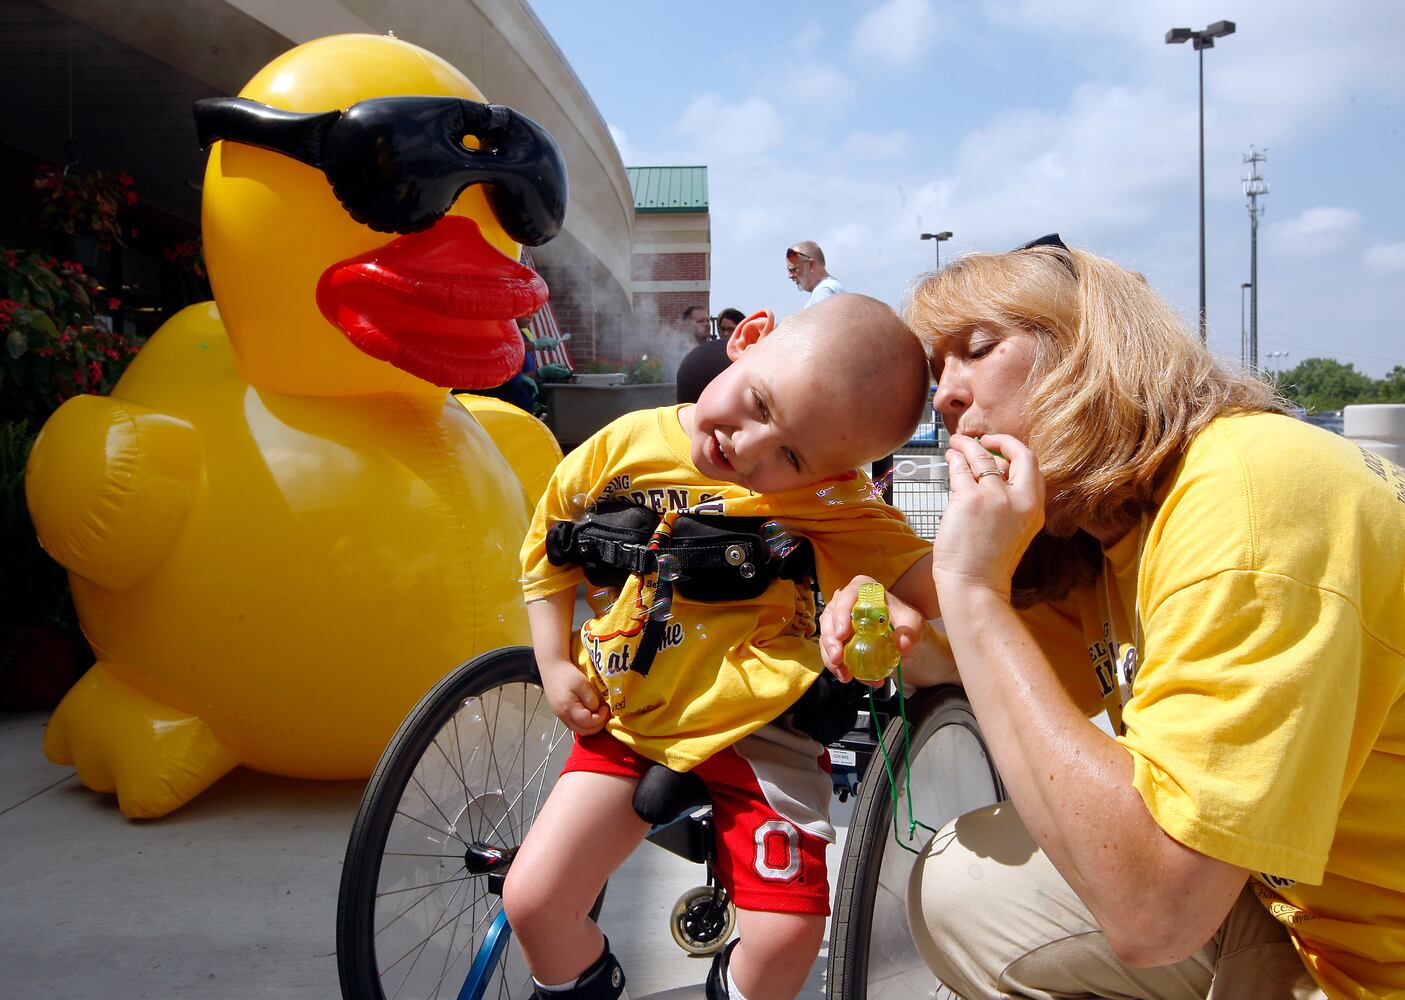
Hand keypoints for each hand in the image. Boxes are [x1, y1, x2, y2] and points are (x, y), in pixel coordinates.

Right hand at [539, 657, 609, 734]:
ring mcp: (559, 715)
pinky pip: (573, 723)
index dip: (600, 718)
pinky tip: (589, 713)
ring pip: (577, 729)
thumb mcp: (583, 684)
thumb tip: (597, 710)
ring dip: (590, 726)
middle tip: (605, 715)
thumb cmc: (567, 673)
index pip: (587, 723)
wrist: (551, 666)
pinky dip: (583, 723)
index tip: (606, 708)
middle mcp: (562, 715)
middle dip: (597, 726)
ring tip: (599, 715)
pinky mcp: (559, 712)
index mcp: (568, 708)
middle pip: (582, 731)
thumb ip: (591, 699)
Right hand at [819, 576, 928, 683]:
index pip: (848, 595)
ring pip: (826, 635)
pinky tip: (847, 676)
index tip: (843, 634)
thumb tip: (903, 644)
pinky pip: (830, 650)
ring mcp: (840, 619)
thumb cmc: (906, 625)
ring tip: (845, 674)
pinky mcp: (837, 637)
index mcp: (866, 590)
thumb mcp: (914, 625)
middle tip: (839, 658)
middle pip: (831, 616)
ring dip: (831, 656)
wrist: (904, 641)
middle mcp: (848, 601)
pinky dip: (836, 665)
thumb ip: (910, 632)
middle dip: (831, 640)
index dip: (841, 613)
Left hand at [936, 433, 1045, 602]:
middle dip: (999, 439)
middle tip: (982, 437)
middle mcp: (1019, 500)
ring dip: (966, 446)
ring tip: (955, 444)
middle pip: (1017, 453)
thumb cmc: (987, 562)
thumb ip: (1010, 501)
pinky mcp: (969, 499)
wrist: (975, 586)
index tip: (1000, 446)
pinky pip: (961, 469)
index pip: (1032, 465)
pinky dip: (954, 459)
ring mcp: (995, 498)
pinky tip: (950, 458)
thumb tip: (991, 469)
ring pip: (982, 457)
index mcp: (1034, 508)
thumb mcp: (1014, 529)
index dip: (1015, 450)